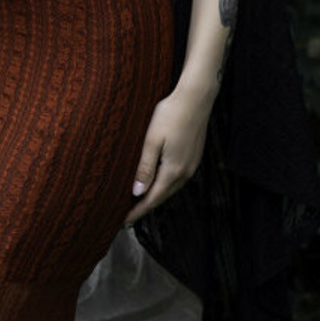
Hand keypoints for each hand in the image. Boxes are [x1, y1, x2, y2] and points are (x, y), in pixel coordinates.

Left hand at [122, 81, 216, 228]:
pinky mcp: (194, 157)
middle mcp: (185, 172)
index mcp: (173, 170)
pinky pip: (177, 178)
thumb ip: (145, 168)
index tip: (124, 222)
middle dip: (145, 207)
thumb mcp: (152, 140)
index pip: (152, 199)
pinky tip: (157, 182)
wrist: (195, 98)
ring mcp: (192, 165)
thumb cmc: (171, 115)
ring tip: (139, 202)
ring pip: (171, 188)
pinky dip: (165, 185)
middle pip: (162, 196)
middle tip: (128, 215)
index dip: (138, 211)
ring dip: (156, 196)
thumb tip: (137, 192)